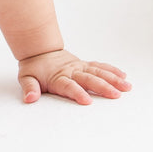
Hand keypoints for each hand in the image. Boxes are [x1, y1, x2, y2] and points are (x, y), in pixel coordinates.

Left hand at [17, 49, 131, 105]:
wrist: (40, 50)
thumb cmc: (34, 67)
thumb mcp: (26, 77)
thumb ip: (29, 88)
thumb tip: (29, 98)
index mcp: (58, 77)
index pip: (69, 86)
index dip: (78, 93)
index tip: (88, 101)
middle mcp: (72, 71)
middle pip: (89, 79)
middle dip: (103, 87)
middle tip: (116, 95)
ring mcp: (80, 67)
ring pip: (99, 72)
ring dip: (113, 79)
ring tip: (126, 87)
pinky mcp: (85, 65)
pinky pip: (100, 67)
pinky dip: (112, 70)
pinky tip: (123, 76)